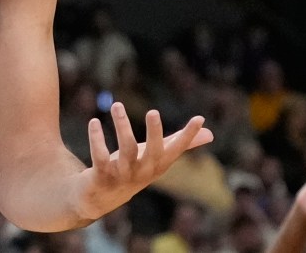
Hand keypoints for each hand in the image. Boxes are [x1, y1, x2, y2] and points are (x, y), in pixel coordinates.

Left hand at [74, 102, 213, 219]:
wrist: (100, 199)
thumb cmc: (133, 170)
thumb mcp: (157, 156)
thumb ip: (180, 144)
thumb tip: (211, 133)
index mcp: (158, 165)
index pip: (176, 150)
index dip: (188, 136)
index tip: (199, 118)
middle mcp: (143, 171)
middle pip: (153, 152)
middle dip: (155, 133)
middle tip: (153, 111)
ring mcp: (123, 175)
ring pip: (126, 150)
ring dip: (122, 126)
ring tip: (116, 105)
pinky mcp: (102, 176)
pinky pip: (100, 156)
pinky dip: (97, 139)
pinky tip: (94, 121)